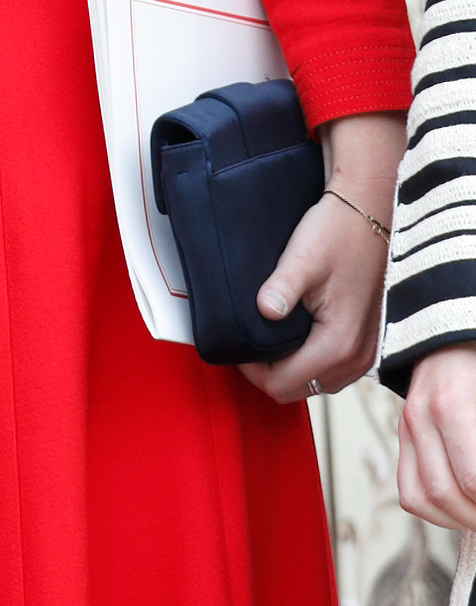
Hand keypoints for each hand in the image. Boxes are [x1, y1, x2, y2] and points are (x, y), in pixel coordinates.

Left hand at [237, 110, 400, 405]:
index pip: (283, 385)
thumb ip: (282, 288)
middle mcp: (357, 358)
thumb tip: (264, 312)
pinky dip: (309, 361)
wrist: (368, 215)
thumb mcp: (302, 258)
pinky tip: (292, 336)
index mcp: (339, 342)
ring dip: (289, 368)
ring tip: (266, 338)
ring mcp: (366, 353)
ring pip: (316, 382)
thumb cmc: (336, 233)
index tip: (236, 345)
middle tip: (246, 343)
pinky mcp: (367, 342)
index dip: (251, 371)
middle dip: (268, 372)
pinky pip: (332, 369)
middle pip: (299, 389)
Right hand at [401, 346, 475, 527]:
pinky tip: (462, 506)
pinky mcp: (404, 436)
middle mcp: (419, 418)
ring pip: (422, 499)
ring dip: (458, 519)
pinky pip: (409, 490)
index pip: (472, 480)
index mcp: (449, 404)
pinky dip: (436, 510)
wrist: (454, 335)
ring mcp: (406, 427)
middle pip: (446, 495)